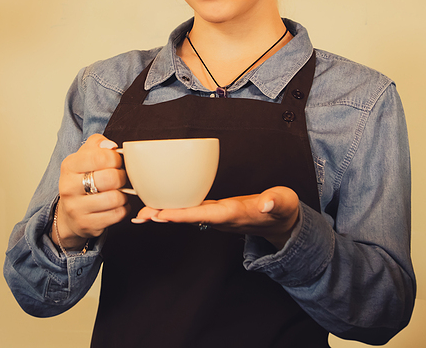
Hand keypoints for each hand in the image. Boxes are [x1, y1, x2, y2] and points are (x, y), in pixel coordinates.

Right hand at [53, 134, 129, 250]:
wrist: (70, 212)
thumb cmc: (82, 180)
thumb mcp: (85, 156)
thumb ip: (97, 144)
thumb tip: (110, 145)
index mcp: (69, 166)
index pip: (99, 156)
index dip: (115, 158)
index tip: (116, 162)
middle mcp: (68, 187)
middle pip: (110, 178)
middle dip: (122, 177)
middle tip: (120, 178)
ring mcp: (76, 208)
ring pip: (115, 198)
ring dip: (123, 195)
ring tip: (119, 192)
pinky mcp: (86, 224)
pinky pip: (117, 214)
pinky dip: (123, 209)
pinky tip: (117, 205)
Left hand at [133, 186, 300, 249]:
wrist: (281, 222)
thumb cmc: (281, 210)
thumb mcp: (284, 202)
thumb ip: (276, 202)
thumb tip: (265, 203)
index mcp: (235, 214)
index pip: (206, 214)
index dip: (184, 214)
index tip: (163, 214)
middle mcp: (222, 218)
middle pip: (189, 218)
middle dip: (166, 216)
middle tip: (141, 216)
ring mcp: (217, 217)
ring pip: (188, 215)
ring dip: (166, 214)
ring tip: (142, 213)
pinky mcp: (216, 212)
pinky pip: (192, 210)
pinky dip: (175, 208)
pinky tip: (161, 205)